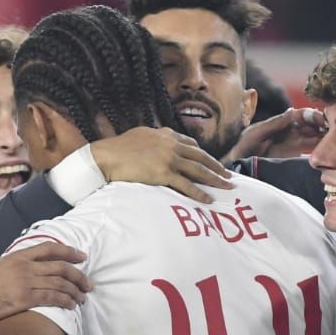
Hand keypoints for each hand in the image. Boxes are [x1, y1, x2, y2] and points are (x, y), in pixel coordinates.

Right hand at [0, 241, 91, 327]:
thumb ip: (16, 266)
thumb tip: (31, 269)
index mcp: (18, 256)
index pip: (50, 249)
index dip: (69, 252)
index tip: (82, 256)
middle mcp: (25, 266)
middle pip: (61, 267)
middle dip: (78, 275)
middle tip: (88, 284)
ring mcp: (26, 281)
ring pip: (60, 283)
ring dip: (75, 291)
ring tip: (83, 298)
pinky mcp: (26, 298)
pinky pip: (53, 297)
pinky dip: (66, 301)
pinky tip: (72, 305)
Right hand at [88, 130, 233, 202]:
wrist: (106, 155)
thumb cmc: (119, 147)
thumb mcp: (141, 135)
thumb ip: (154, 138)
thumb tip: (158, 140)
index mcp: (166, 134)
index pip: (191, 144)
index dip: (204, 154)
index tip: (213, 162)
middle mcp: (171, 144)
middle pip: (201, 157)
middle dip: (217, 166)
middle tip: (228, 175)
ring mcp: (169, 158)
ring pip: (198, 170)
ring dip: (215, 179)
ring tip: (226, 187)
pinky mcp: (164, 173)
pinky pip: (186, 185)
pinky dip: (199, 193)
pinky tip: (208, 200)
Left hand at [223, 108, 327, 162]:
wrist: (235, 163)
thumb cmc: (242, 145)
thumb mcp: (257, 132)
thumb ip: (275, 123)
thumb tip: (292, 111)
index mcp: (280, 122)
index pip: (301, 115)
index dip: (312, 115)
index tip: (323, 118)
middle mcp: (287, 131)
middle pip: (309, 126)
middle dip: (321, 126)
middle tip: (334, 130)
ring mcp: (290, 144)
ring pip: (311, 138)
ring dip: (322, 138)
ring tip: (333, 140)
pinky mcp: (290, 156)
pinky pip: (306, 151)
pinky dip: (316, 150)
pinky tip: (325, 151)